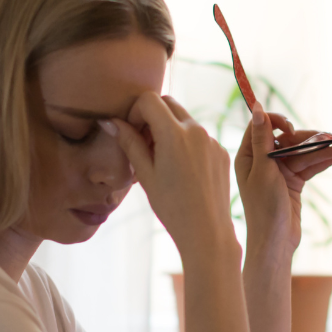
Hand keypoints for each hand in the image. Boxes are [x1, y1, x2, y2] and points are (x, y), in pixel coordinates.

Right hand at [108, 94, 236, 265]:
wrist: (206, 231)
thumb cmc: (172, 207)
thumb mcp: (145, 174)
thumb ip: (129, 142)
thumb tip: (110, 121)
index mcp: (175, 134)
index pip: (150, 100)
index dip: (135, 111)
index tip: (132, 132)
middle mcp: (197, 130)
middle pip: (168, 103)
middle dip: (151, 116)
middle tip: (143, 143)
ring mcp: (212, 140)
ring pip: (184, 119)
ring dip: (169, 129)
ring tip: (160, 160)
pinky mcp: (221, 151)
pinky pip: (199, 136)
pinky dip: (186, 143)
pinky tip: (181, 171)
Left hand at [234, 107, 331, 254]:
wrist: (276, 242)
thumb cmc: (264, 208)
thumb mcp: (263, 171)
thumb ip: (262, 140)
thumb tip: (257, 108)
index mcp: (247, 156)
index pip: (261, 127)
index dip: (277, 122)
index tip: (291, 129)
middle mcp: (261, 161)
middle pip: (287, 140)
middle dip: (308, 139)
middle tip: (330, 137)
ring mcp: (278, 172)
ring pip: (301, 153)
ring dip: (320, 150)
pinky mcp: (293, 182)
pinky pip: (308, 166)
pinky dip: (322, 161)